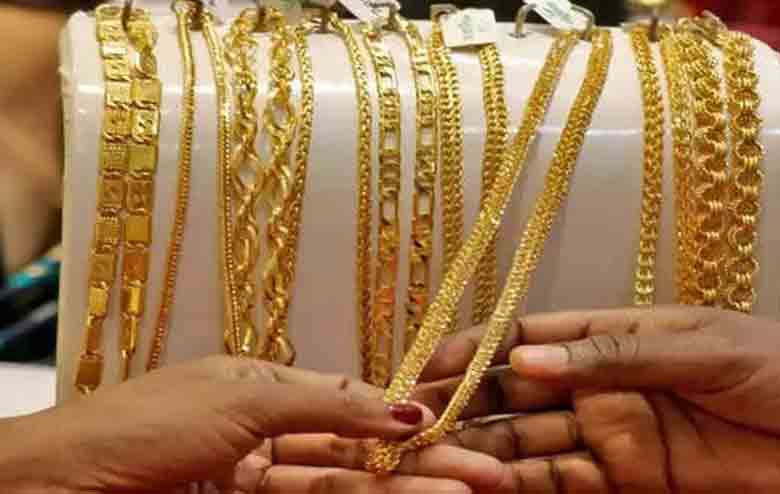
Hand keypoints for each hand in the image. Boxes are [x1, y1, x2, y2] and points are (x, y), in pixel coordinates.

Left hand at [0, 356, 503, 493]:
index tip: (455, 428)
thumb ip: (331, 406)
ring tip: (468, 489)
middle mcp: (269, 437)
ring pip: (347, 487)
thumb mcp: (247, 396)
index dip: (402, 419)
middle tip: (486, 471)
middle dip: (422, 462)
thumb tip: (406, 411)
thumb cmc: (149, 420)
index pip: (349, 406)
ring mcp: (261, 482)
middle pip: (358, 452)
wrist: (65, 482)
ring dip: (408, 490)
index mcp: (265, 391)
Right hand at [420, 307, 779, 492]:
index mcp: (616, 336)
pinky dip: (521, 485)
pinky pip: (562, 483)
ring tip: (434, 457)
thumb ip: (612, 354)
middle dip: (465, 402)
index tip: (431, 362)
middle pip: (516, 391)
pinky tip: (484, 485)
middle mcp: (602, 384)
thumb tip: (526, 356)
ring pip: (529, 440)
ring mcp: (613, 435)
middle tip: (414, 417)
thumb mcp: (702, 347)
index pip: (529, 334)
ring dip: (483, 448)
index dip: (478, 346)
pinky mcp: (631, 482)